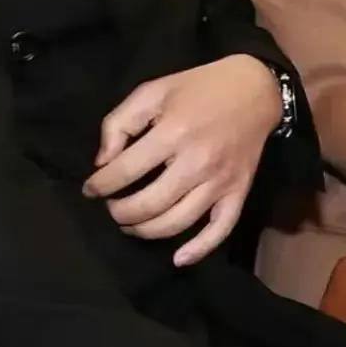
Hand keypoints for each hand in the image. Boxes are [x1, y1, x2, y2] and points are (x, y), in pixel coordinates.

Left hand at [82, 54, 281, 266]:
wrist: (255, 89)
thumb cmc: (198, 88)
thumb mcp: (153, 91)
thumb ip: (120, 122)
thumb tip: (103, 162)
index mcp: (173, 132)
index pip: (126, 171)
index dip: (100, 185)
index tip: (90, 189)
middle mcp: (197, 162)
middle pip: (149, 204)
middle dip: (120, 212)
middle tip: (111, 208)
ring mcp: (220, 181)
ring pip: (177, 222)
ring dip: (146, 231)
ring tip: (130, 225)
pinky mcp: (238, 192)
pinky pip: (220, 230)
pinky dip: (199, 250)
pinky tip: (178, 259)